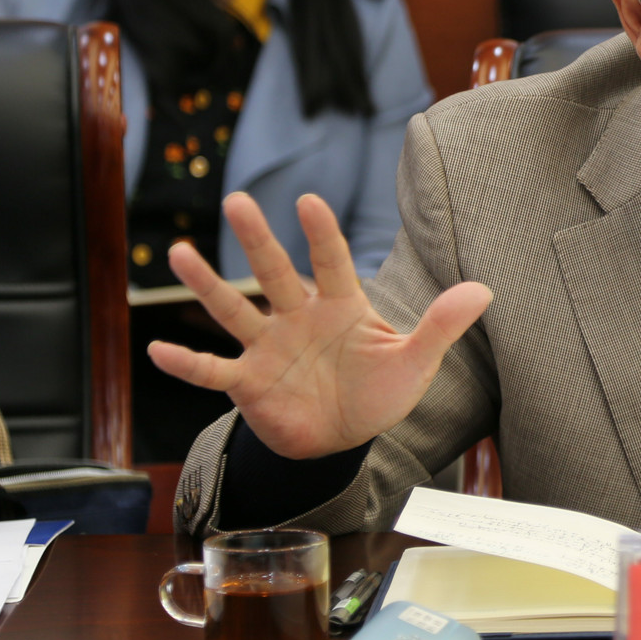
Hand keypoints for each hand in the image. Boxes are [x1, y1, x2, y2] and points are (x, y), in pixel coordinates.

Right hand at [146, 192, 492, 459]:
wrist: (344, 439)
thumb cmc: (378, 392)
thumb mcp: (416, 362)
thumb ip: (441, 325)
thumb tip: (484, 290)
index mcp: (340, 306)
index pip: (332, 262)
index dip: (321, 234)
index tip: (308, 200)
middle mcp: (298, 318)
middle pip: (275, 273)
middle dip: (257, 239)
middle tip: (238, 200)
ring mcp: (268, 348)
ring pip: (234, 311)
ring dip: (208, 285)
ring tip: (179, 252)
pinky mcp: (249, 384)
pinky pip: (213, 372)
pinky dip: (187, 364)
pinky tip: (156, 351)